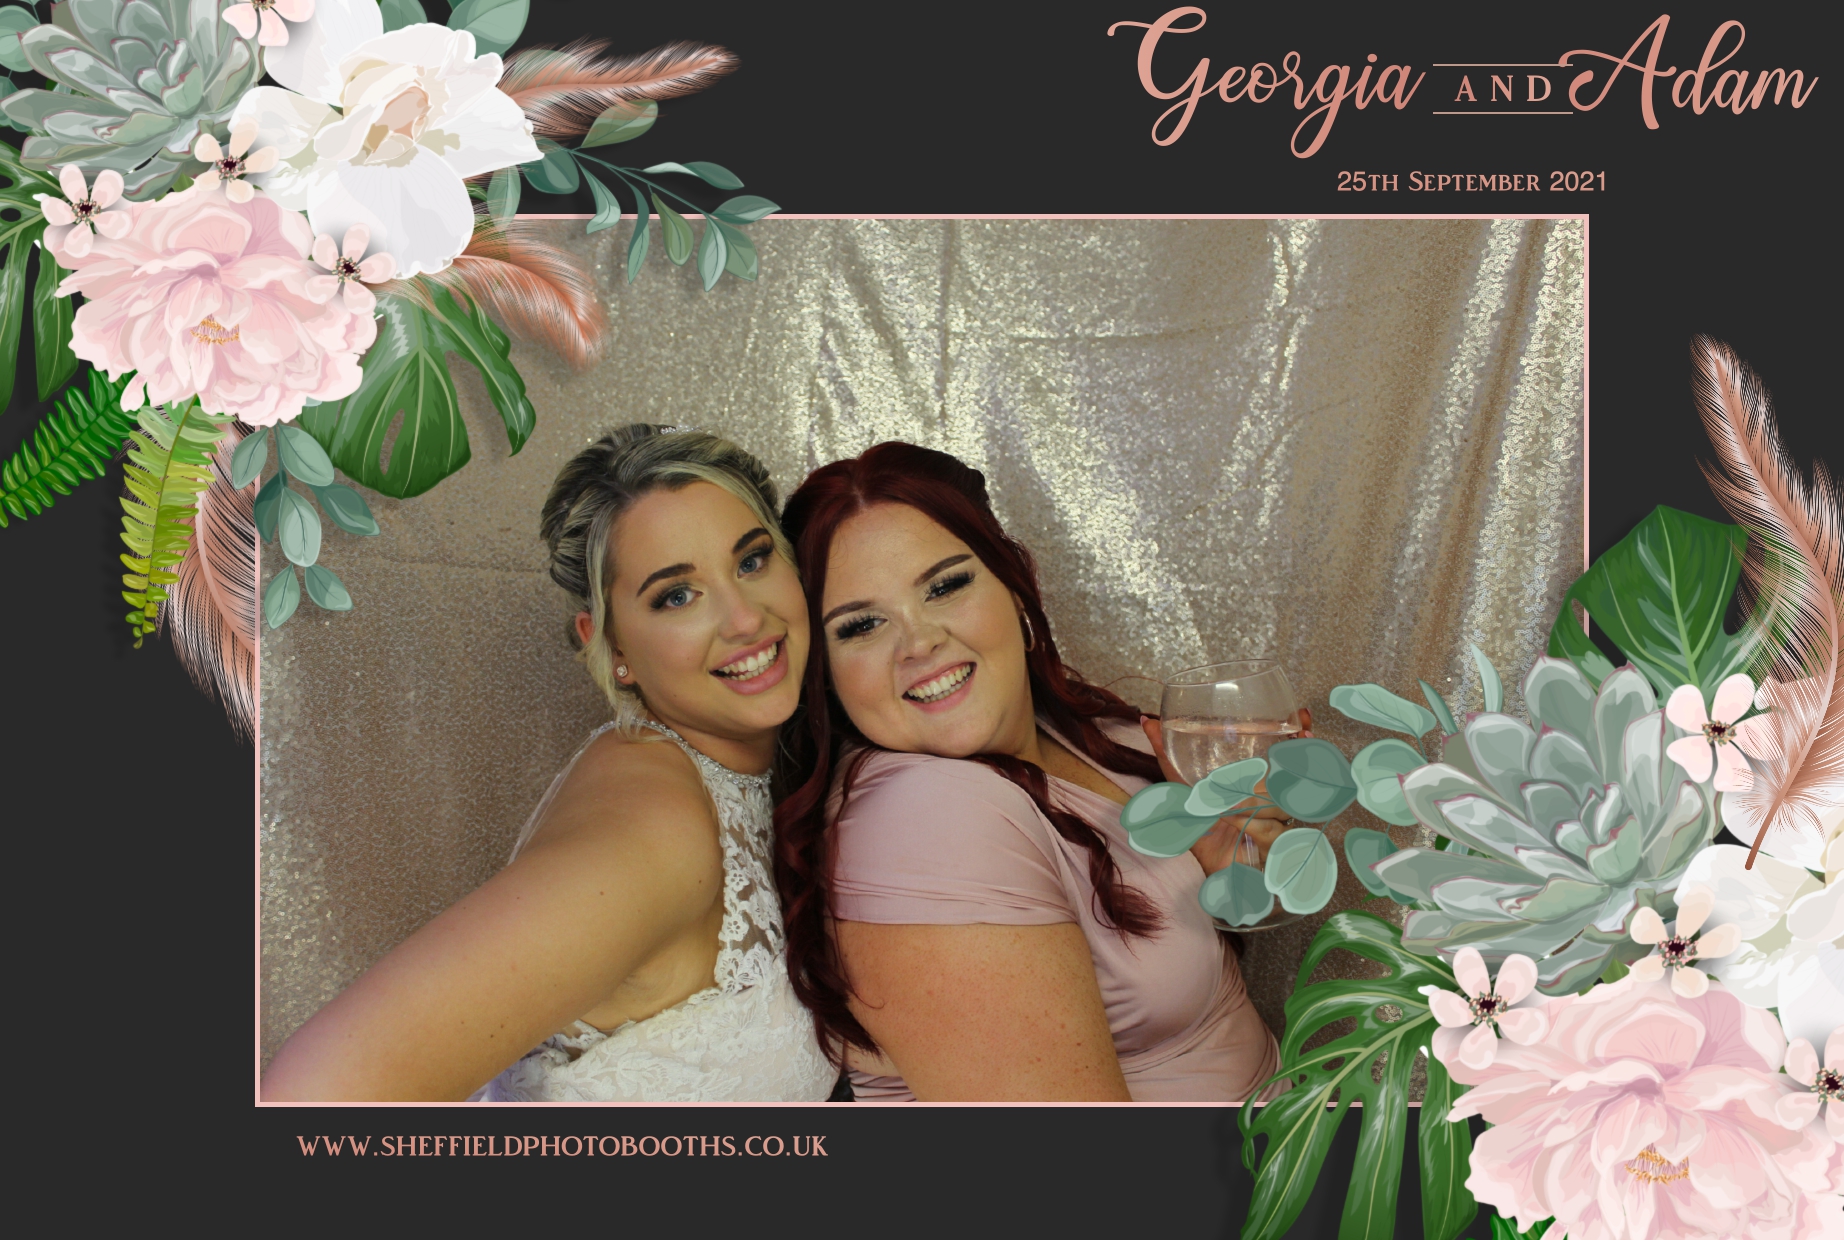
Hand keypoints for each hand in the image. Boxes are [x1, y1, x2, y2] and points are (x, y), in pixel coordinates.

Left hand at [1140, 716, 1308, 875]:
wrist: (1201, 863)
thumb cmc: (1198, 821)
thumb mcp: (1181, 784)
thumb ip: (1168, 753)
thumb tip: (1148, 721)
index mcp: (1263, 777)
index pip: (1296, 752)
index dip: (1305, 735)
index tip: (1302, 716)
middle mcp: (1279, 797)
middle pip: (1297, 776)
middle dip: (1288, 766)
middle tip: (1263, 768)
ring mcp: (1283, 822)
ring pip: (1283, 803)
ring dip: (1253, 802)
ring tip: (1225, 804)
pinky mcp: (1279, 847)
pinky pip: (1273, 831)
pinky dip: (1250, 825)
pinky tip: (1231, 822)